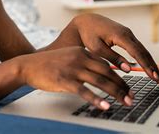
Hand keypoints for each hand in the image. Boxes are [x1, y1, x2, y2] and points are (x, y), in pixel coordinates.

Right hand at [18, 46, 133, 109]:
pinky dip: (96, 99)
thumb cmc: (48, 64)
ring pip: (99, 81)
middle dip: (122, 86)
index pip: (106, 64)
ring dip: (115, 93)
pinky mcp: (64, 80)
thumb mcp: (68, 57)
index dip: (119, 76)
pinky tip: (105, 106)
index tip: (128, 87)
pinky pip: (84, 91)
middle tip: (131, 97)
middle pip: (107, 72)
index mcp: (82, 51)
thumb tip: (100, 74)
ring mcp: (72, 69)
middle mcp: (79, 58)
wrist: (27, 65)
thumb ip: (83, 62)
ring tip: (125, 102)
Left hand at [51, 14, 158, 84]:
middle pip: (144, 52)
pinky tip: (150, 67)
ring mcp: (128, 34)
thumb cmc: (89, 34)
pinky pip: (138, 48)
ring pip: (143, 50)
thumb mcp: (97, 48)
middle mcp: (127, 33)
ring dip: (151, 64)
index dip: (147, 66)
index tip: (154, 76)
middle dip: (153, 67)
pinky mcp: (126, 36)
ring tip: (158, 78)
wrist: (86, 21)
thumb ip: (113, 58)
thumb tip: (128, 69)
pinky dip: (145, 58)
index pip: (137, 53)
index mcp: (120, 35)